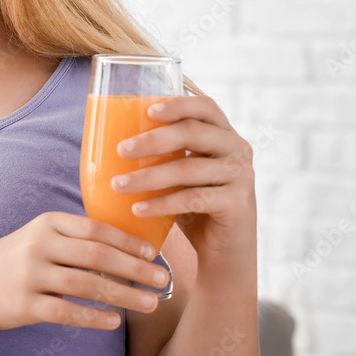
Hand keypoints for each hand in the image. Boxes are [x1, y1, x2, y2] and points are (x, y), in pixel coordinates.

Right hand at [0, 211, 172, 332]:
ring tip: (149, 303)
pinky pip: (67, 312)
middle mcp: (39, 245)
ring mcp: (31, 275)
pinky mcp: (25, 304)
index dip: (127, 241)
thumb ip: (75, 238)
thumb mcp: (41, 237)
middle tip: (162, 279)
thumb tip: (127, 247)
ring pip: (86, 285)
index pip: (95, 228)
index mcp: (47, 224)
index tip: (152, 253)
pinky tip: (115, 321)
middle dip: (134, 268)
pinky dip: (94, 317)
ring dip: (124, 295)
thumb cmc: (18, 260)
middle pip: (96, 255)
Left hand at [110, 94, 256, 263]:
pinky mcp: (239, 203)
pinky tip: (138, 209)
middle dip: (153, 140)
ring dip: (149, 176)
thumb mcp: (182, 173)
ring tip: (118, 185)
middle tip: (121, 150)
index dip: (178, 104)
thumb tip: (113, 144)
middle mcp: (237, 149)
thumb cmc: (195, 205)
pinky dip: (162, 203)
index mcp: (224, 133)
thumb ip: (165, 155)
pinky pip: (194, 199)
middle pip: (193, 132)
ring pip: (189, 168)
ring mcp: (241, 175)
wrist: (225, 250)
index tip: (148, 112)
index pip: (205, 106)